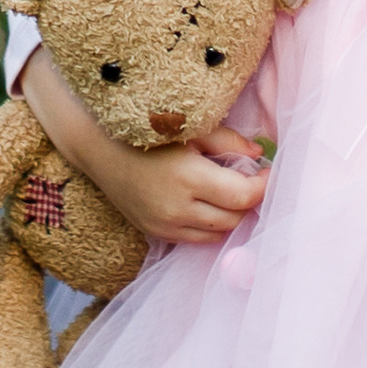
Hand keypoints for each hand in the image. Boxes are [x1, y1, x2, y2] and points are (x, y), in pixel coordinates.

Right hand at [21, 50, 267, 247]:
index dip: (264, 186)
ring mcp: (165, 225)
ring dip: (232, 216)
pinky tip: (210, 205)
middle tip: (253, 181)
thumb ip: (229, 142)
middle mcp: (177, 208)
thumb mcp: (191, 128)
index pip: (244, 196)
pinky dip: (210, 227)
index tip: (268, 172)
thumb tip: (260, 156)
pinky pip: (195, 239)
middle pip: (234, 219)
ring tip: (232, 194)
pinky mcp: (155, 233)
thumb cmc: (147, 129)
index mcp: (189, 177)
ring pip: (218, 234)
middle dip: (250, 202)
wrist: (98, 146)